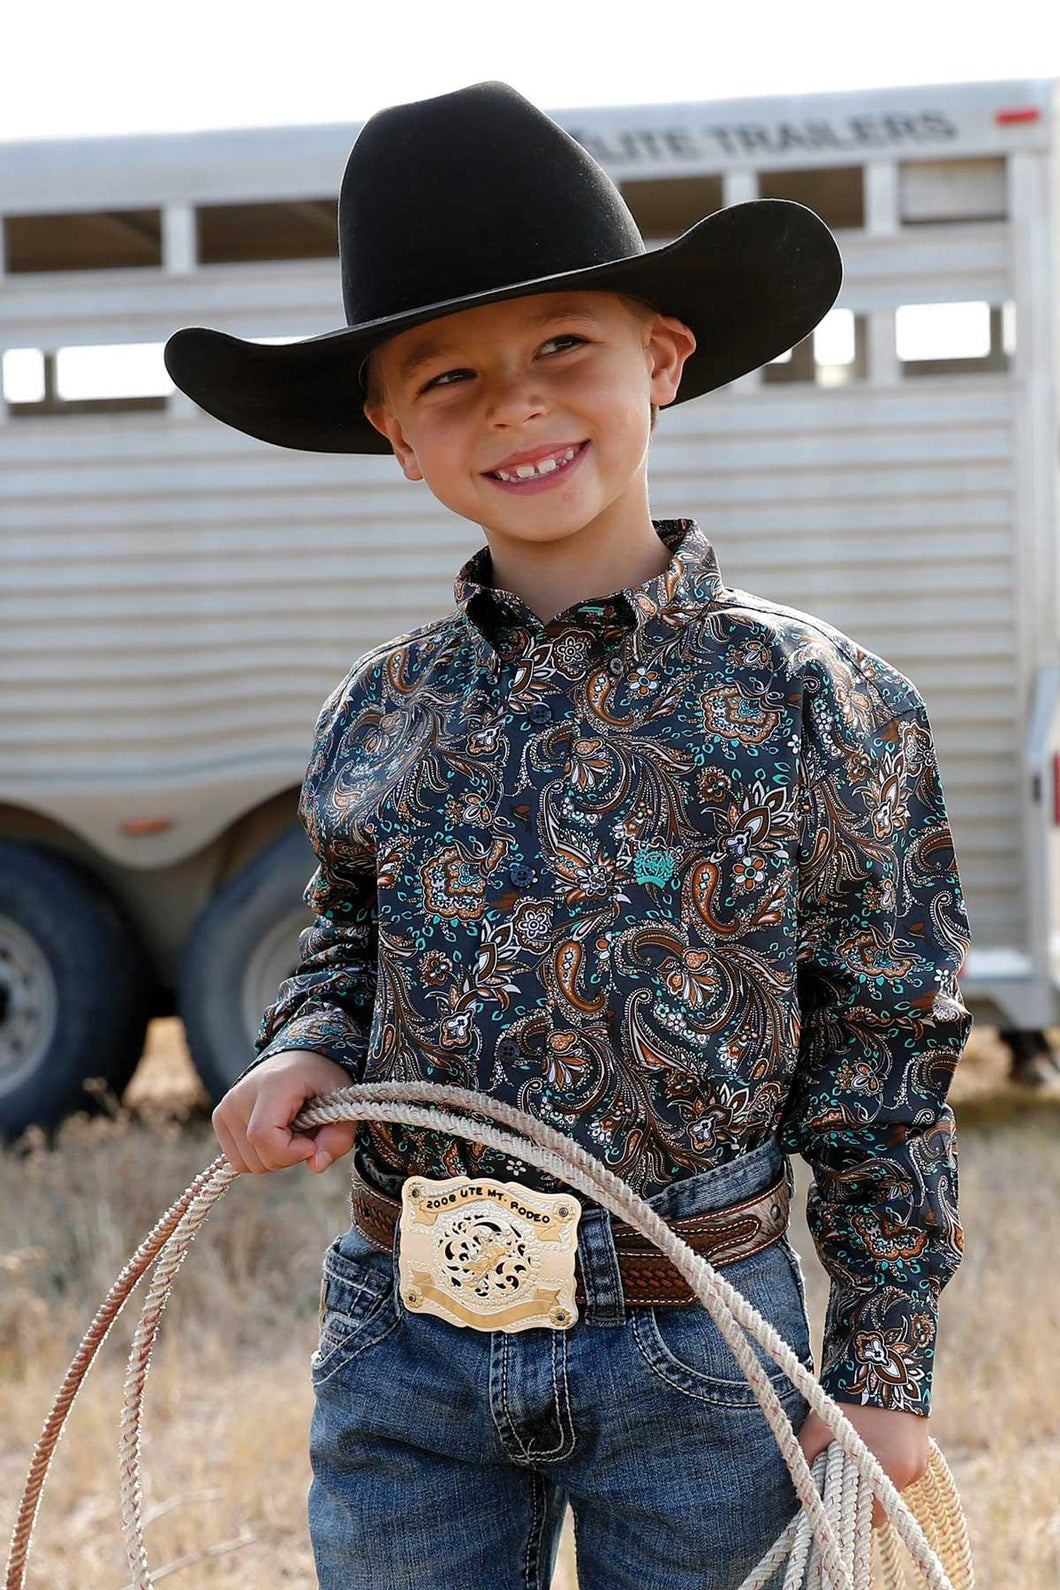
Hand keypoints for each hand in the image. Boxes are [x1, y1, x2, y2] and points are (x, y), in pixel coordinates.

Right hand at [212, 1050, 357, 1175]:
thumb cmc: (321, 1079)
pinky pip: (239, 1161)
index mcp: (271, 1085)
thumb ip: (337, 1137)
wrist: (298, 1058)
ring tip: (291, 1130)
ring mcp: (225, 1108)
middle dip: (289, 1156)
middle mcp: (240, 1096)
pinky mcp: (220, 1118)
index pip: (264, 1136)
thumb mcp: (343, 1103)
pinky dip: (261, 1156)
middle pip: (257, 1158)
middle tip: (306, 1131)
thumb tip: (316, 1166)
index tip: (312, 1143)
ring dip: (275, 1157)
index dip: (291, 1152)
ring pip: (247, 1164)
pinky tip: (276, 1134)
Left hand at [796, 1402, 929, 1528]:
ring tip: (855, 1453)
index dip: (850, 1514)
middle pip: (882, 1504)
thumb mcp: (818, 1425)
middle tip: (841, 1478)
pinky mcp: (923, 1452)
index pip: (872, 1518)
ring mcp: (920, 1462)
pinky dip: (885, 1465)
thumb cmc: (847, 1394)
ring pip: (891, 1487)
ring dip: (872, 1479)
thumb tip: (800, 1489)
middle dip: (861, 1497)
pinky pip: (900, 1470)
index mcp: (890, 1470)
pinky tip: (872, 1444)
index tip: (834, 1503)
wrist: (882, 1359)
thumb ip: (807, 1458)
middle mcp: (911, 1471)